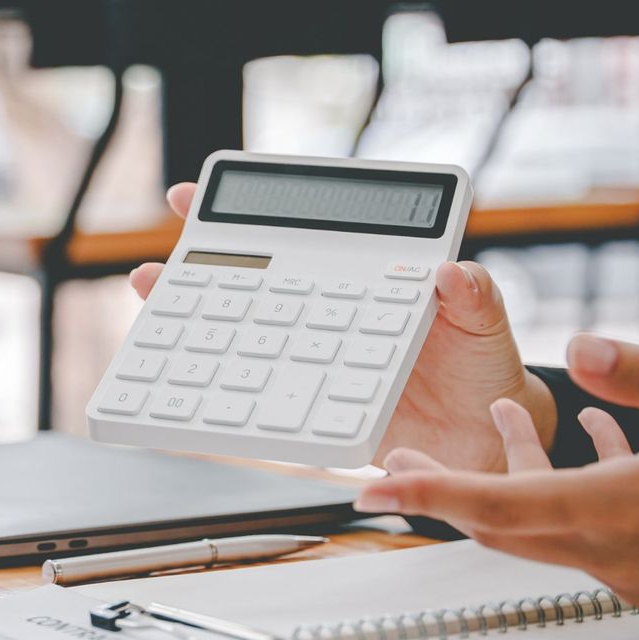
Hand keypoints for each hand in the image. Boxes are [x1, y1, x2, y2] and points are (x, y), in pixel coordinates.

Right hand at [132, 182, 554, 470]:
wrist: (483, 439)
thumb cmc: (482, 367)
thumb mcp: (484, 321)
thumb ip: (471, 294)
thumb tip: (450, 272)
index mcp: (364, 277)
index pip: (298, 234)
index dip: (244, 215)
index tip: (191, 200)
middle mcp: (328, 312)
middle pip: (253, 283)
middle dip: (196, 270)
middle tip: (155, 268)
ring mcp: (316, 358)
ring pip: (246, 335)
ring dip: (198, 327)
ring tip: (159, 314)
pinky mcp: (314, 403)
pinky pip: (265, 395)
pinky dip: (227, 390)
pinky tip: (196, 387)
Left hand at [356, 334, 638, 613]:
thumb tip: (579, 348)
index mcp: (625, 512)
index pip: (500, 506)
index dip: (431, 494)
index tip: (373, 491)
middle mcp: (620, 553)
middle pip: (504, 526)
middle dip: (443, 494)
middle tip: (390, 469)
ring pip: (546, 526)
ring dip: (509, 482)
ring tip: (485, 430)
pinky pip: (589, 529)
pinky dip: (569, 487)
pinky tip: (590, 438)